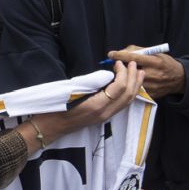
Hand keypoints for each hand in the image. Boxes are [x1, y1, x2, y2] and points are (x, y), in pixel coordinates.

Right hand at [29, 60, 143, 144]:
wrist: (50, 127)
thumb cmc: (56, 108)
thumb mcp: (72, 91)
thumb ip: (91, 83)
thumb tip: (107, 74)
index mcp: (96, 106)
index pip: (118, 88)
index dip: (122, 73)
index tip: (118, 62)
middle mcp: (104, 113)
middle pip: (127, 95)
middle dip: (133, 78)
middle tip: (133, 63)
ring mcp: (105, 117)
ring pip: (127, 102)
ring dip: (134, 86)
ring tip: (138, 73)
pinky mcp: (103, 117)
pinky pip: (121, 105)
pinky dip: (128, 93)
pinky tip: (129, 85)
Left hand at [109, 45, 185, 97]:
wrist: (178, 79)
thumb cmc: (165, 63)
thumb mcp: (156, 53)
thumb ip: (140, 51)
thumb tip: (123, 51)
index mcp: (155, 61)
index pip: (134, 57)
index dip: (120, 55)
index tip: (111, 54)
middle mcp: (153, 74)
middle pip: (130, 70)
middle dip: (120, 66)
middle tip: (117, 64)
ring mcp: (151, 86)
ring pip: (131, 81)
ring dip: (125, 76)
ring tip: (126, 72)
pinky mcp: (150, 94)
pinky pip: (135, 89)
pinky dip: (131, 84)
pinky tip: (133, 82)